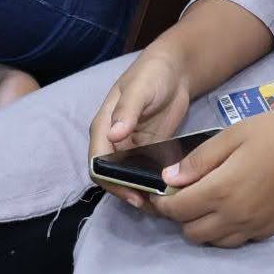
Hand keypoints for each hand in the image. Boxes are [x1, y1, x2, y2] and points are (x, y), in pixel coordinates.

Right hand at [88, 46, 194, 209]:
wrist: (175, 69)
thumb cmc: (152, 73)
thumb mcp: (140, 88)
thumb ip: (127, 110)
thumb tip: (114, 135)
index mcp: (103, 126)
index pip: (98, 162)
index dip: (111, 181)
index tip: (132, 194)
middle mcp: (113, 141)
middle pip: (111, 175)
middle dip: (126, 191)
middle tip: (151, 204)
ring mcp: (131, 147)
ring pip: (128, 177)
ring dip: (140, 190)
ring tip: (161, 202)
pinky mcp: (148, 150)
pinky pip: (146, 171)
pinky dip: (153, 182)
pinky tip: (169, 190)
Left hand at [149, 108, 273, 247]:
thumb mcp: (234, 135)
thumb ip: (199, 160)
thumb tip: (169, 180)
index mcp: (221, 191)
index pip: (176, 209)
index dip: (160, 202)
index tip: (157, 192)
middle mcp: (235, 218)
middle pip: (191, 233)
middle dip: (180, 216)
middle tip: (183, 194)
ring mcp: (255, 228)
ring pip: (214, 242)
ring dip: (203, 227)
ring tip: (208, 201)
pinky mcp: (272, 230)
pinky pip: (238, 241)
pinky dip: (227, 230)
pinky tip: (233, 207)